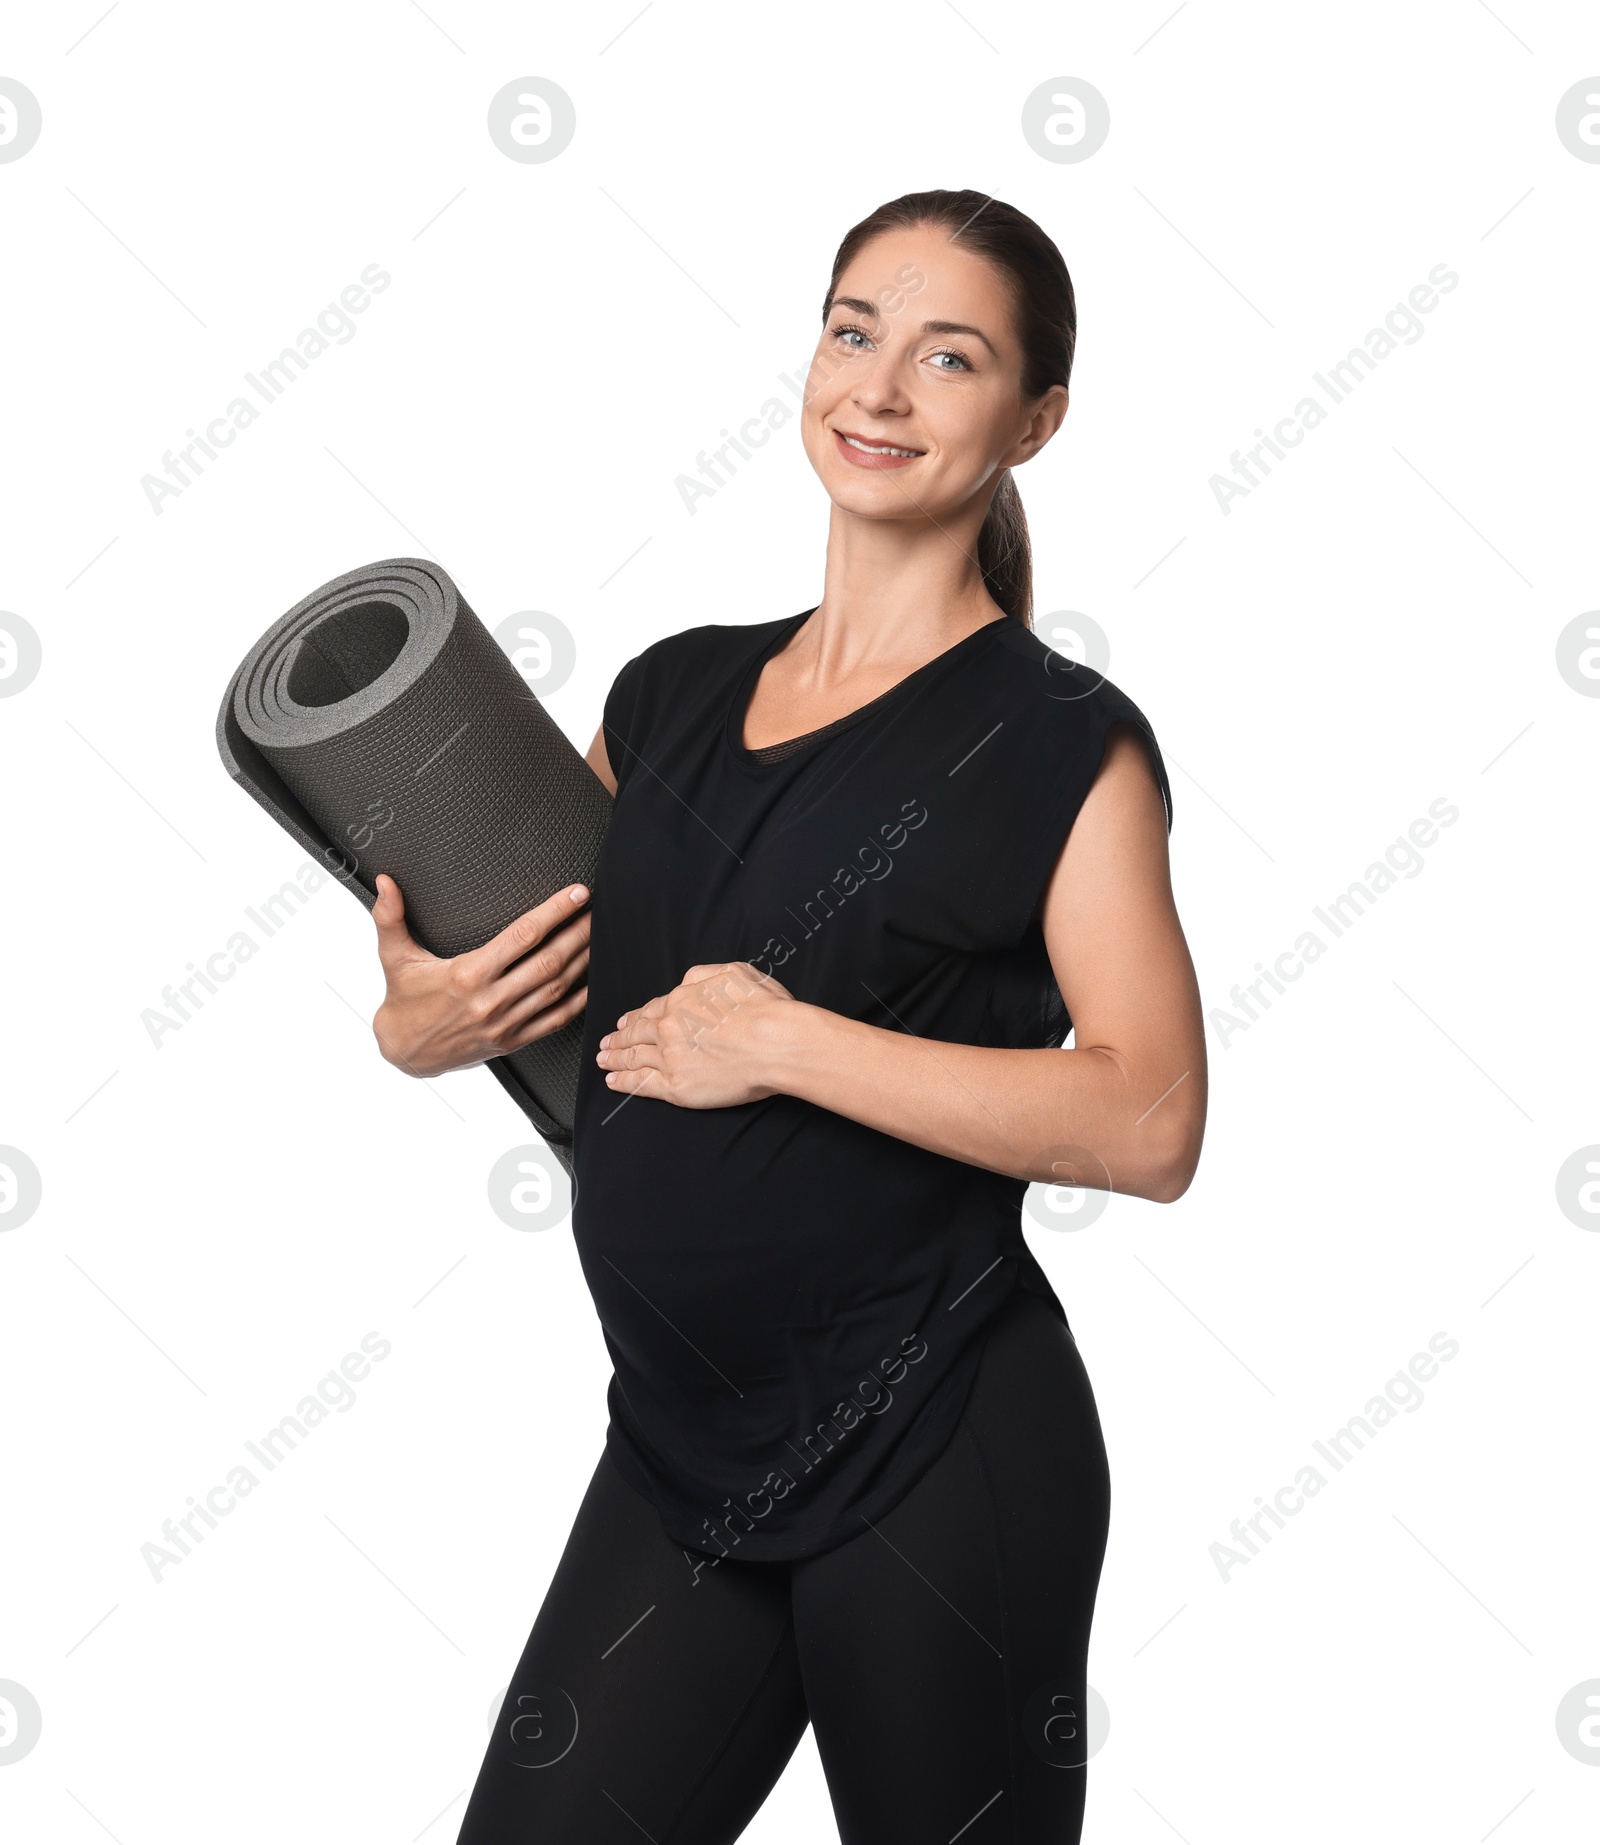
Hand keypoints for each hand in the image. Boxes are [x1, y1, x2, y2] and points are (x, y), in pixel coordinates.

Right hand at [370, 875, 590, 1078]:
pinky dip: (578, 1000)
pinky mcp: (512, 1041)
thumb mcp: (393, 956)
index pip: (523, 936)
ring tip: (600, 937)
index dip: (555, 911)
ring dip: (583, 961)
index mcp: (468, 974)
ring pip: (556, 989)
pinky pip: (555, 1020)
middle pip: (549, 961)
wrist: (404, 1050)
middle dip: (579, 932)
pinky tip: (592, 980)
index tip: (577, 893)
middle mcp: (490, 1000)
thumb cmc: (404, 998)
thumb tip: (384, 881)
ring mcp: (505, 1023)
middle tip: (600, 910)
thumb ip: (389, 916)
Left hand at [596, 961, 798, 1107]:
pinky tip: (613, 1081)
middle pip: (636, 1034)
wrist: (775, 1043)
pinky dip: (624, 1082)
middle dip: (618, 1038)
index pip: (651, 1010)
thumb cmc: (764, 1009)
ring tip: (603, 1061)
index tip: (625, 1022)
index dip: (636, 1017)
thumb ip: (704, 975)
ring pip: (634, 1058)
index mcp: (681, 1000)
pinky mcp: (676, 1087)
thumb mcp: (734, 972)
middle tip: (606, 1042)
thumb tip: (688, 983)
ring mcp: (669, 1059)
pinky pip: (642, 1084)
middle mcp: (669, 1028)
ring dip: (614, 1059)